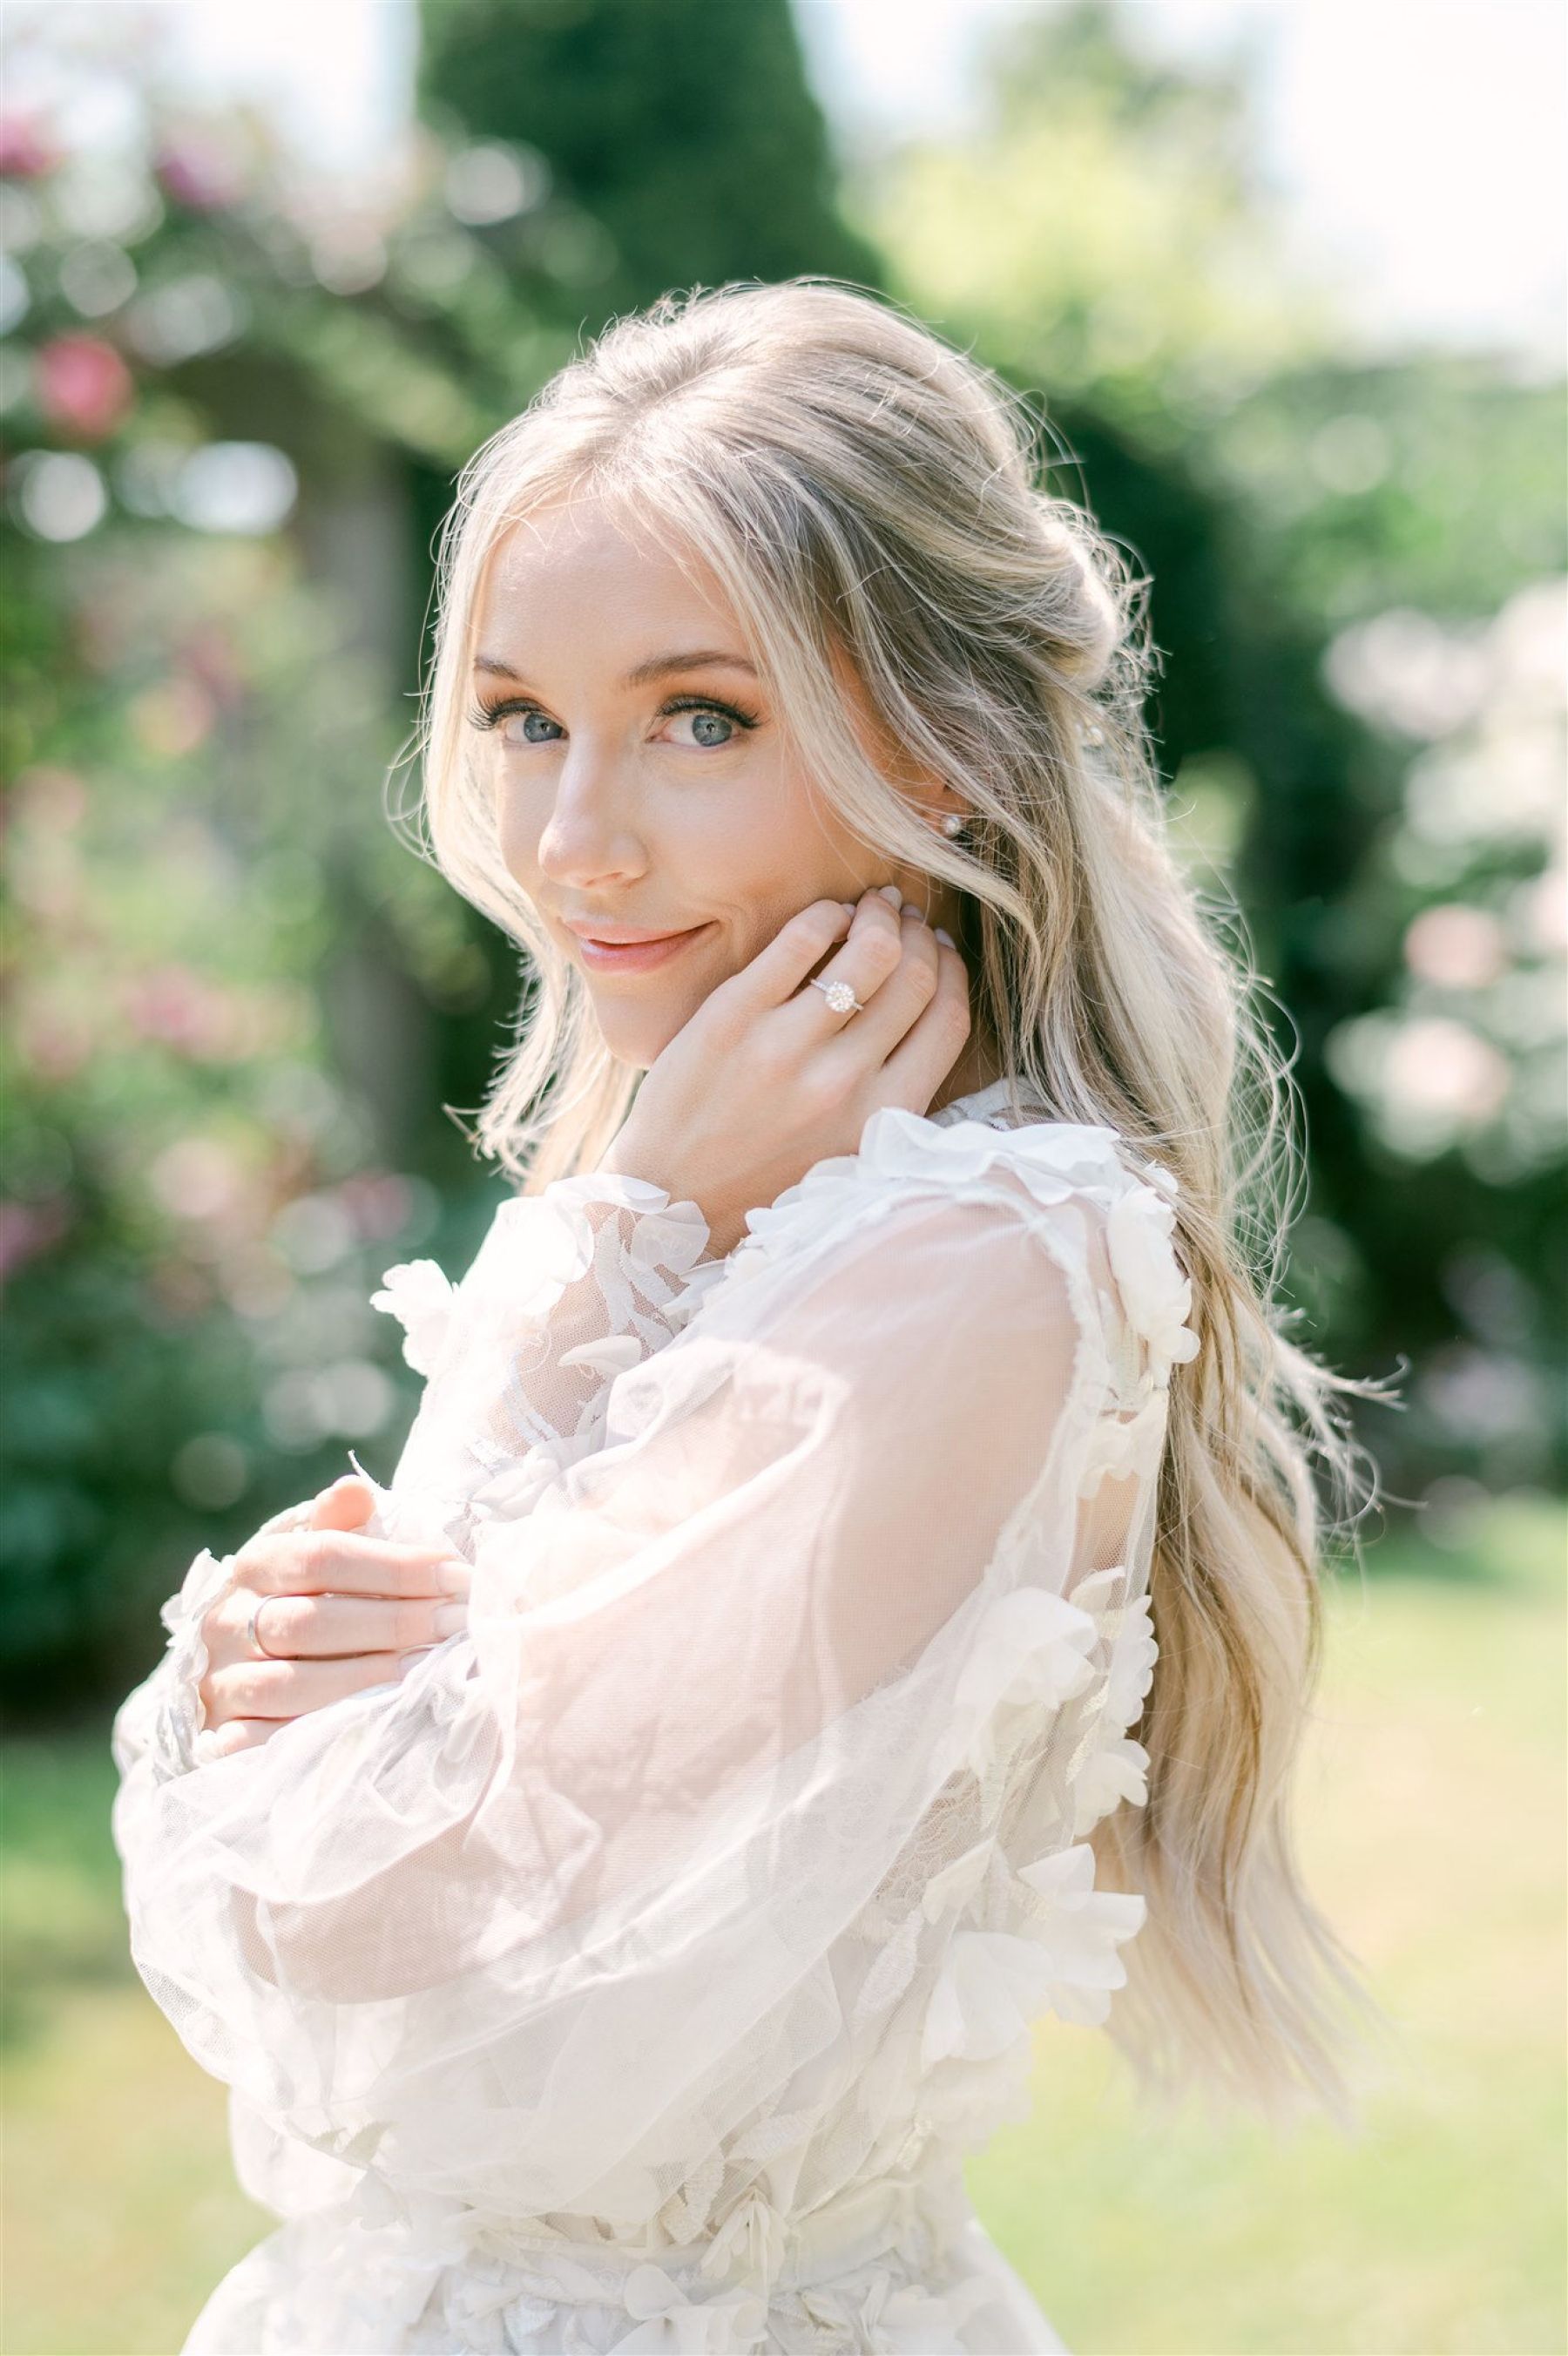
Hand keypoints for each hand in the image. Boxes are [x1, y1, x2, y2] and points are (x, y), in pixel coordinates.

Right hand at [197, 1476, 471, 1755]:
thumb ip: (337, 1523)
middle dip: (394, 1623)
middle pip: (312, 1621)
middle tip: (457, 1623)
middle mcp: (228, 1620)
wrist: (234, 1667)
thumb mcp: (313, 1552)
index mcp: (258, 1564)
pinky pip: (263, 1742)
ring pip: (290, 1684)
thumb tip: (355, 1489)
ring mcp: (223, 1680)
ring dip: (364, 1678)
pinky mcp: (223, 1734)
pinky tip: (367, 1725)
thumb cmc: (299, 1598)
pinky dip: (313, 1734)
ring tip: (424, 1670)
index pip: (325, 1556)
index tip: (458, 1576)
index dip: (397, 1567)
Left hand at [602, 882, 970, 1257]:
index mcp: (881, 1118)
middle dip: (920, 935)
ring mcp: (786, 1045)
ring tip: (875, 906)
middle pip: (915, 976)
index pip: (948, 1020)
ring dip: (880, 914)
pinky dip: (826, 915)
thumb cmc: (768, 1173)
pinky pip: (799, 939)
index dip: (953, 973)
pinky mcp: (733, 1015)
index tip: (939, 952)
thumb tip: (932, 1000)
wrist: (674, 1198)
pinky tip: (828, 917)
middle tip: (908, 920)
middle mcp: (842, 1082)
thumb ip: (895, 1090)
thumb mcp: (852, 1150)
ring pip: (869, 949)